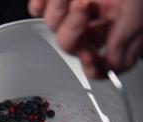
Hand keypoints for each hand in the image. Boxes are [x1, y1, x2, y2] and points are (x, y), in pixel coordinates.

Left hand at [28, 0, 142, 77]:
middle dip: (74, 30)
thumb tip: (112, 65)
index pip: (99, 66)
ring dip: (60, 8)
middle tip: (83, 9)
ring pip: (53, 25)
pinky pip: (37, 8)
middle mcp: (91, 25)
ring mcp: (71, 11)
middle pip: (69, 45)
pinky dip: (43, 1)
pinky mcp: (54, 0)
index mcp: (113, 33)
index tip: (89, 56)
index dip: (93, 67)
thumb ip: (126, 39)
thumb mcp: (137, 11)